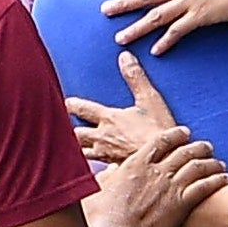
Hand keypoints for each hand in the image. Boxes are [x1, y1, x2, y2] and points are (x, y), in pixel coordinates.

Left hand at [67, 50, 179, 165]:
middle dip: (67, 129)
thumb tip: (124, 57)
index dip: (71, 105)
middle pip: (76, 133)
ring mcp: (107, 155)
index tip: (65, 102)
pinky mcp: (114, 169)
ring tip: (69, 146)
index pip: (82, 109)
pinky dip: (90, 166)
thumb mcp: (149, 99)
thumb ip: (135, 77)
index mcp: (109, 118)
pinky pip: (95, 168)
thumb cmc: (159, 130)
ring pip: (81, 152)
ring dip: (75, 147)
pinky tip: (88, 169)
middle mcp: (103, 137)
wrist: (167, 160)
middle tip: (61, 126)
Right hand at [86, 124, 227, 226]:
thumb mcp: (98, 190)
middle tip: (206, 146)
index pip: (160, 141)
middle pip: (184, 151)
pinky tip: (224, 178)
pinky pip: (205, 187)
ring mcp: (170, 186)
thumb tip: (110, 171)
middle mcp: (156, 170)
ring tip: (219, 163)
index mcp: (135, 164)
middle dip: (198, 147)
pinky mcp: (181, 204)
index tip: (184, 133)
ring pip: (198, 166)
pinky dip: (216, 180)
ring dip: (211, 162)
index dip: (175, 135)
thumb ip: (107, 177)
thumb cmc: (101, 218)